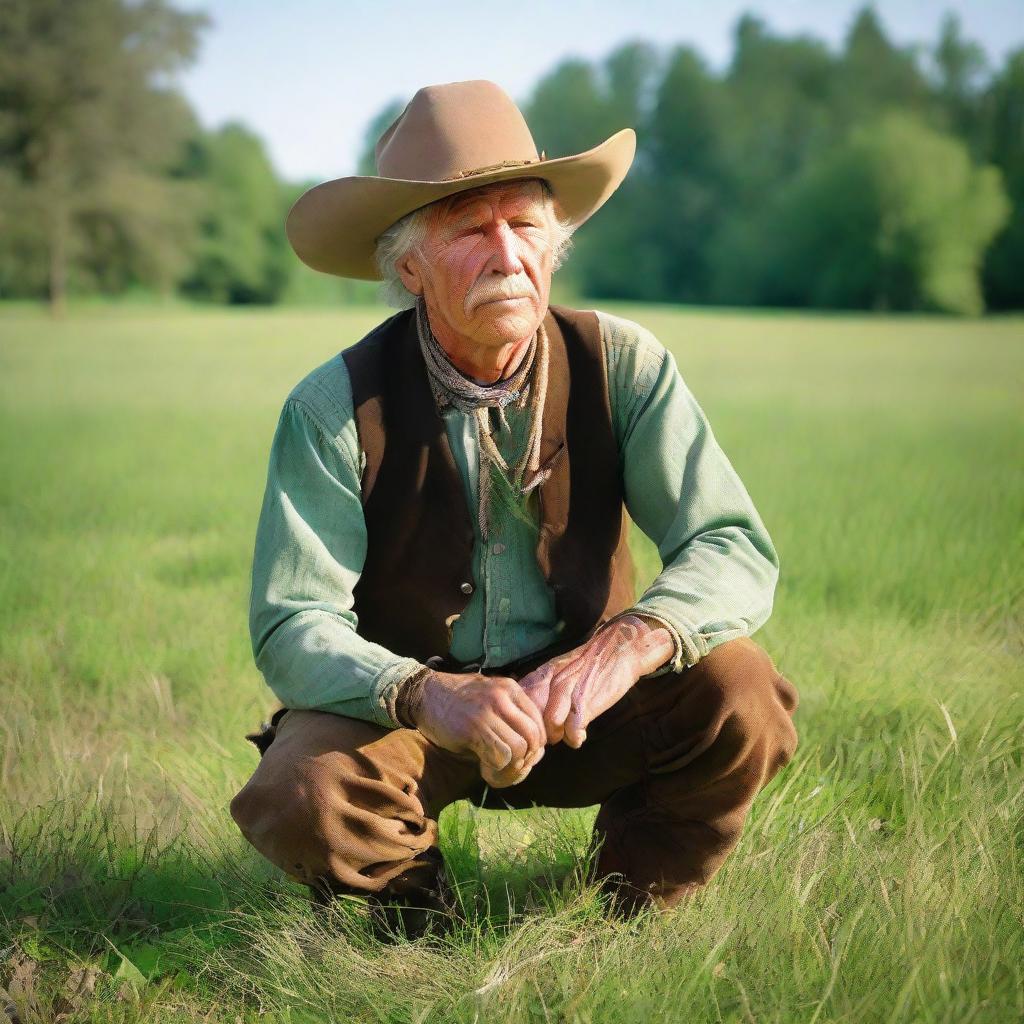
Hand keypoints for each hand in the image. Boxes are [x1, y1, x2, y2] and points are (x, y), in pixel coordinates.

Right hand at [411, 670, 546, 787]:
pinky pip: (499, 756)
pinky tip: (484, 769)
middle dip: (526, 760)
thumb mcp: (491, 698)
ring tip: (497, 770)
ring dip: (511, 768)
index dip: (536, 747)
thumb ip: (512, 718)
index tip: (523, 758)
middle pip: (533, 738)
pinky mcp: (473, 728)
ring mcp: (488, 712)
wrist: (424, 695)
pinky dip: (496, 770)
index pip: (539, 724)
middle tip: (512, 768)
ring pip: (518, 749)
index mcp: (510, 689)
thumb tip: (537, 752)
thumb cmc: (458, 701)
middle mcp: (503, 698)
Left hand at [519, 615, 674, 747]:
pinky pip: (572, 732)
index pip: (518, 702)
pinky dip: (575, 738)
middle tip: (547, 738)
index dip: (523, 721)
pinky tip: (580, 735)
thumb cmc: (589, 664)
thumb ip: (542, 689)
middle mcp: (552, 681)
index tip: (532, 730)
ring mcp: (569, 690)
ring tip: (565, 734)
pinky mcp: (587, 702)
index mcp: (542, 673)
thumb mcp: (560, 669)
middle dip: (537, 733)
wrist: (620, 649)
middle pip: (531, 716)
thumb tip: (528, 715)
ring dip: (556, 736)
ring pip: (549, 724)